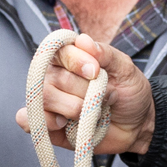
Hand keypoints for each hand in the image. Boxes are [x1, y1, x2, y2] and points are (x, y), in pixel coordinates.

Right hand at [13, 33, 155, 156]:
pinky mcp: (47, 125)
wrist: (137, 125)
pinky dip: (45, 122)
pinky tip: (64, 123)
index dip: (76, 61)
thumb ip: (105, 53)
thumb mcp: (126, 69)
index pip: (59, 50)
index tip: (95, 71)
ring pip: (45, 98)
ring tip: (90, 113)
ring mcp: (49, 101)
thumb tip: (83, 40)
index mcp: (70, 57)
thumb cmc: (129, 92)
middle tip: (103, 97)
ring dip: (74, 108)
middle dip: (85, 91)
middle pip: (56, 78)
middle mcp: (54, 76)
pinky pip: (29, 120)